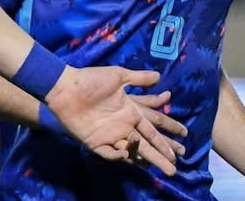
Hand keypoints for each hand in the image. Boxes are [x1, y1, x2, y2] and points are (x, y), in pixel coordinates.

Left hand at [44, 65, 177, 175]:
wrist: (65, 86)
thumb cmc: (90, 80)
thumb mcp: (117, 76)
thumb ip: (138, 78)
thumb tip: (159, 76)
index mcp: (130, 112)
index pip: (152, 128)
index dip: (165, 138)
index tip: (180, 148)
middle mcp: (122, 126)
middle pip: (146, 144)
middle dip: (160, 155)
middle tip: (174, 168)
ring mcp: (109, 135)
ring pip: (131, 151)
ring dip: (145, 159)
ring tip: (161, 167)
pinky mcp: (95, 142)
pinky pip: (109, 153)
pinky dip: (118, 155)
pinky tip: (126, 154)